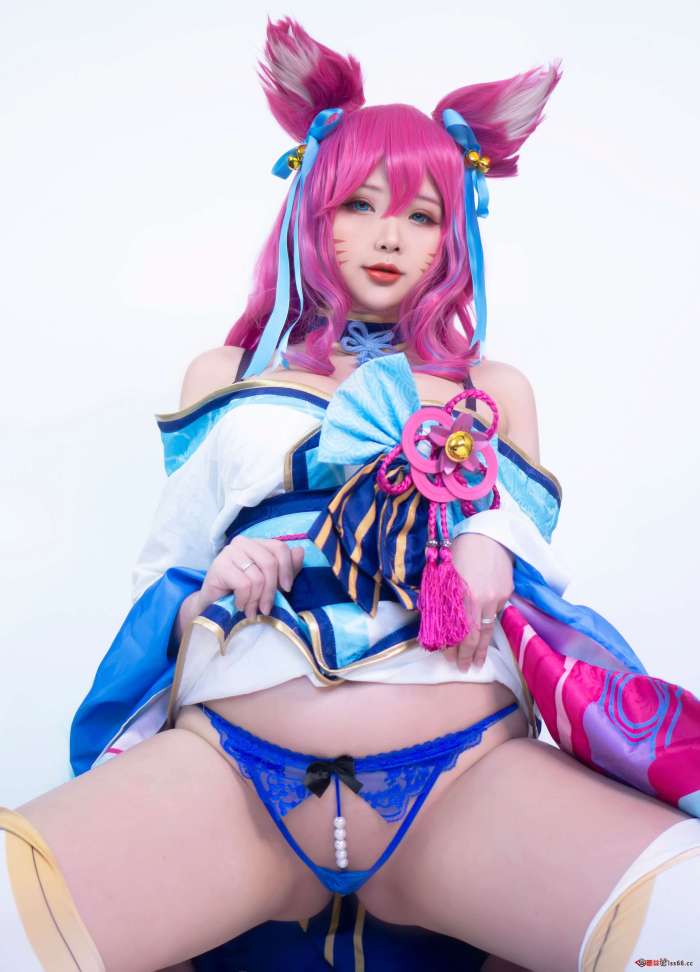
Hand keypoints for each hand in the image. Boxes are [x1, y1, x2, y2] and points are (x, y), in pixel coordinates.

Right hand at [200, 537, 304, 620]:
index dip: (287, 569)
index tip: (287, 590)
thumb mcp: (271, 582)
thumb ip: (287, 568)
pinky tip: (240, 605)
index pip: (279, 548)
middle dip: (272, 590)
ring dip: (257, 600)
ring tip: (252, 610)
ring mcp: (229, 552)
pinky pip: (244, 585)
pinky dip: (245, 600)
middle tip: (267, 608)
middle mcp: (243, 543)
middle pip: (270, 563)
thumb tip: (300, 551)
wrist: (213, 606)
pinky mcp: (219, 566)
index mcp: (257, 543)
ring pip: (257, 577)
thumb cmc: (243, 593)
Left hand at [445, 532, 513, 672]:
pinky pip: (496, 614)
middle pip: (477, 637)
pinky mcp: (507, 593)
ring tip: (477, 662)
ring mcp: (498, 598)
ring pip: (489, 629)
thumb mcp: (443, 576)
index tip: (448, 659)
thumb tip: (436, 625)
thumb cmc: (460, 551)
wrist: (489, 534)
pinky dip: (489, 625)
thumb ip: (440, 601)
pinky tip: (484, 634)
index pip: (460, 633)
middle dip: (469, 655)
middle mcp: (483, 601)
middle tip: (465, 669)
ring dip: (483, 647)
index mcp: (465, 596)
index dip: (454, 649)